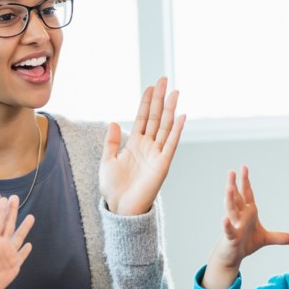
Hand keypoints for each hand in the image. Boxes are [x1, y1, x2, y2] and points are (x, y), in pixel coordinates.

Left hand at [0, 194, 34, 288]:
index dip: (0, 210)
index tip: (2, 198)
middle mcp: (1, 244)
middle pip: (9, 224)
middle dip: (12, 211)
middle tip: (15, 197)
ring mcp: (9, 254)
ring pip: (19, 238)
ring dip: (25, 227)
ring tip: (30, 216)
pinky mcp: (14, 264)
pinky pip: (22, 255)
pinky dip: (26, 250)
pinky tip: (30, 244)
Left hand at [100, 77, 185, 215]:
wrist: (120, 208)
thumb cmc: (114, 188)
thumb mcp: (107, 161)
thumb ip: (111, 142)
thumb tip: (113, 122)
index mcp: (134, 144)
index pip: (142, 118)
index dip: (146, 102)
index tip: (150, 86)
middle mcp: (148, 146)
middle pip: (155, 117)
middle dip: (160, 99)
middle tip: (164, 80)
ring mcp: (156, 154)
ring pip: (165, 126)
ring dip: (170, 109)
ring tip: (174, 92)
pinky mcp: (163, 164)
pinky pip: (171, 144)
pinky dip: (176, 130)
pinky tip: (181, 116)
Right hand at [202, 166, 288, 288]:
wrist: (234, 256)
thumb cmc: (245, 243)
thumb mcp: (265, 239)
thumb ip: (278, 237)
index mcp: (248, 212)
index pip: (246, 194)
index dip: (245, 181)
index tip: (244, 167)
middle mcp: (239, 216)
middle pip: (236, 198)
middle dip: (234, 184)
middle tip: (231, 171)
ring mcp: (234, 225)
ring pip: (231, 210)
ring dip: (230, 199)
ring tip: (228, 187)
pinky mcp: (230, 237)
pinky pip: (229, 230)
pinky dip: (227, 225)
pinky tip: (224, 219)